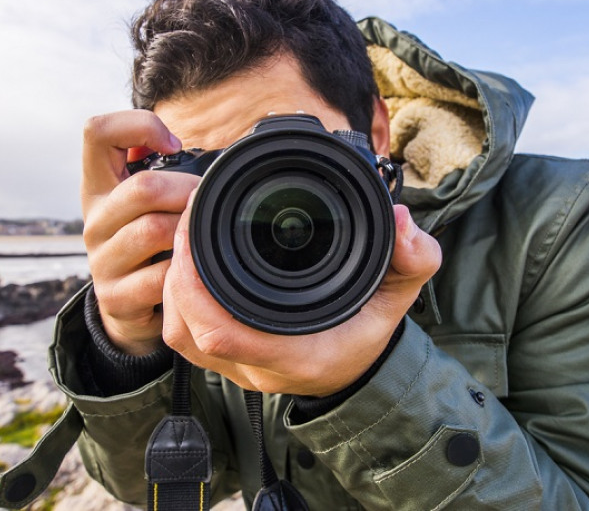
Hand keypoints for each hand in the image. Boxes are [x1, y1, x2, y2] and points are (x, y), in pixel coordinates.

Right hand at [80, 110, 196, 355]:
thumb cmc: (147, 243)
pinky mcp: (115, 297)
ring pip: (153, 231)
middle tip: (206, 201)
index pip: (97, 132)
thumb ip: (162, 171)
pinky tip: (193, 271)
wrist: (127, 307)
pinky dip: (185, 273)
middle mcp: (94, 220)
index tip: (172, 145)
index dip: (138, 126)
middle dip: (187, 191)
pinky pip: (161, 277)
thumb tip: (202, 151)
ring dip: (189, 232)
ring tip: (201, 235)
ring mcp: (101, 260)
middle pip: (142, 187)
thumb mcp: (145, 204)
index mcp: (99, 187)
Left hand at [161, 195, 442, 396]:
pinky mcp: (226, 361)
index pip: (222, 332)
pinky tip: (187, 263)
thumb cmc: (370, 330)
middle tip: (187, 218)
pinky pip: (184, 335)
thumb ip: (415, 258)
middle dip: (177, 272)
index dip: (195, 281)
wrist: (359, 368)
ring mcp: (239, 368)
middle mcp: (260, 368)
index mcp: (297, 353)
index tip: (198, 227)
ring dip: (173, 285)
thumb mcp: (401, 291)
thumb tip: (401, 222)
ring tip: (185, 236)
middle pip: (189, 330)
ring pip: (179, 334)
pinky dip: (178, 298)